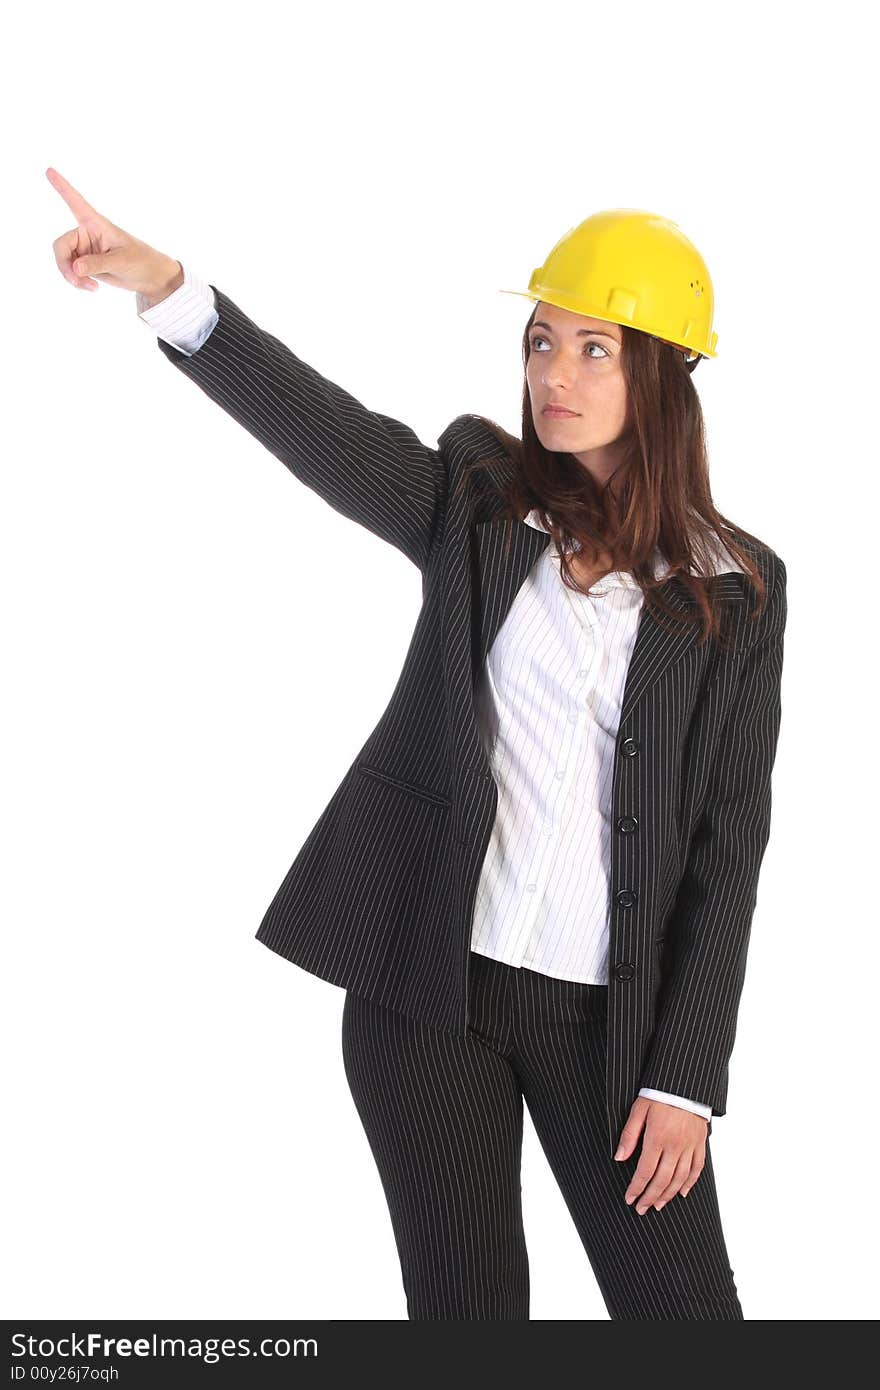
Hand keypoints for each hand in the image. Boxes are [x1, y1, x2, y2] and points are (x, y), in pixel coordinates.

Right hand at [46, 166, 181, 301]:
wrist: (148, 277)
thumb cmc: (140, 261)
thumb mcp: (121, 261)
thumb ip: (98, 263)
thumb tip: (75, 268)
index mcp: (96, 223)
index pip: (76, 202)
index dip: (62, 187)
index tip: (49, 170)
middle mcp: (86, 234)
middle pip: (61, 245)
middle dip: (64, 265)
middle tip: (75, 280)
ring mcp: (84, 249)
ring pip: (63, 261)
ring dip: (71, 276)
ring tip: (89, 286)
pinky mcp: (85, 263)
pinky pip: (70, 271)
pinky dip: (77, 281)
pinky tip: (90, 287)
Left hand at [614, 1095, 706, 1213]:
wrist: (685, 1083)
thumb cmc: (659, 1094)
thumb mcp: (638, 1110)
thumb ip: (629, 1135)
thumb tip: (618, 1158)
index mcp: (657, 1138)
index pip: (645, 1171)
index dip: (636, 1188)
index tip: (629, 1199)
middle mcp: (675, 1146)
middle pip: (662, 1180)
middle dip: (650, 1197)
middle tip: (641, 1209)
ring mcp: (689, 1146)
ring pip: (680, 1179)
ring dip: (668, 1195)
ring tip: (658, 1205)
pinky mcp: (700, 1143)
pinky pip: (697, 1169)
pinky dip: (690, 1183)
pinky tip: (682, 1193)